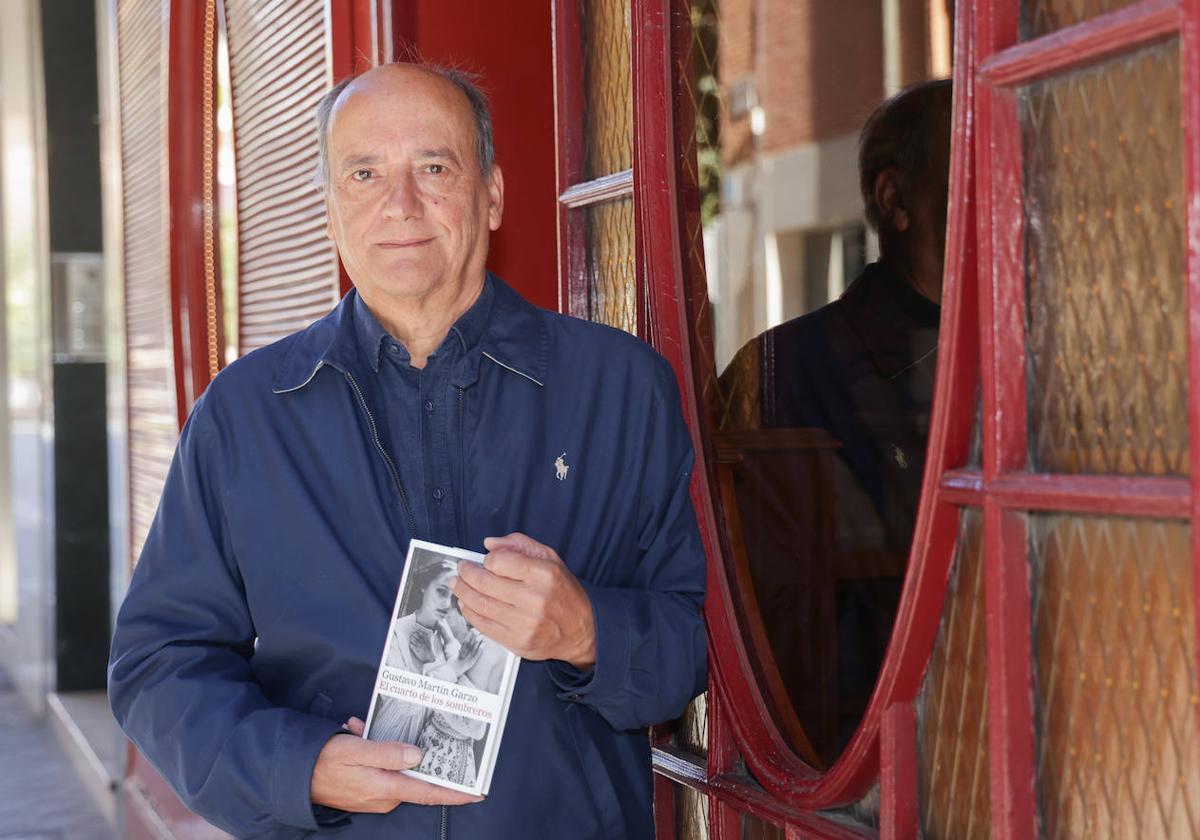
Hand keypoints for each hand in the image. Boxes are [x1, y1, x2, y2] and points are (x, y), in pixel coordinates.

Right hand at [311, 717, 482, 811]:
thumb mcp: (357, 750)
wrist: (293, 776)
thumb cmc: (323, 762)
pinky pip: (381, 767)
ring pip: (396, 766)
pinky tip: (359, 733)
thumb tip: (418, 756)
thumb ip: (389, 752)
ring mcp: (376, 795)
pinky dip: (375, 750)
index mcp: (387, 788)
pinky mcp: (367, 789)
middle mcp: (385, 796)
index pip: (429, 793)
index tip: (478, 792)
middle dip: (414, 751)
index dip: (455, 793)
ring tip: (363, 729)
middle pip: (415, 775)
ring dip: (386, 746)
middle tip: (404, 730)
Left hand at [451, 533, 595, 668]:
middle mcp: (534, 599)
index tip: (485, 560)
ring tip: (458, 584)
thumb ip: (520, 545)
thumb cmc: (564, 592)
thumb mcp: (551, 560)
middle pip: (485, 583)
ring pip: (481, 605)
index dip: (487, 559)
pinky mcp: (517, 642)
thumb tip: (489, 544)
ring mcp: (525, 623)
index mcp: (544, 574)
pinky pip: (484, 626)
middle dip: (467, 573)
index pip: (499, 562)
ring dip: (463, 592)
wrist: (582, 630)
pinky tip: (466, 604)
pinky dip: (470, 613)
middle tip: (462, 569)